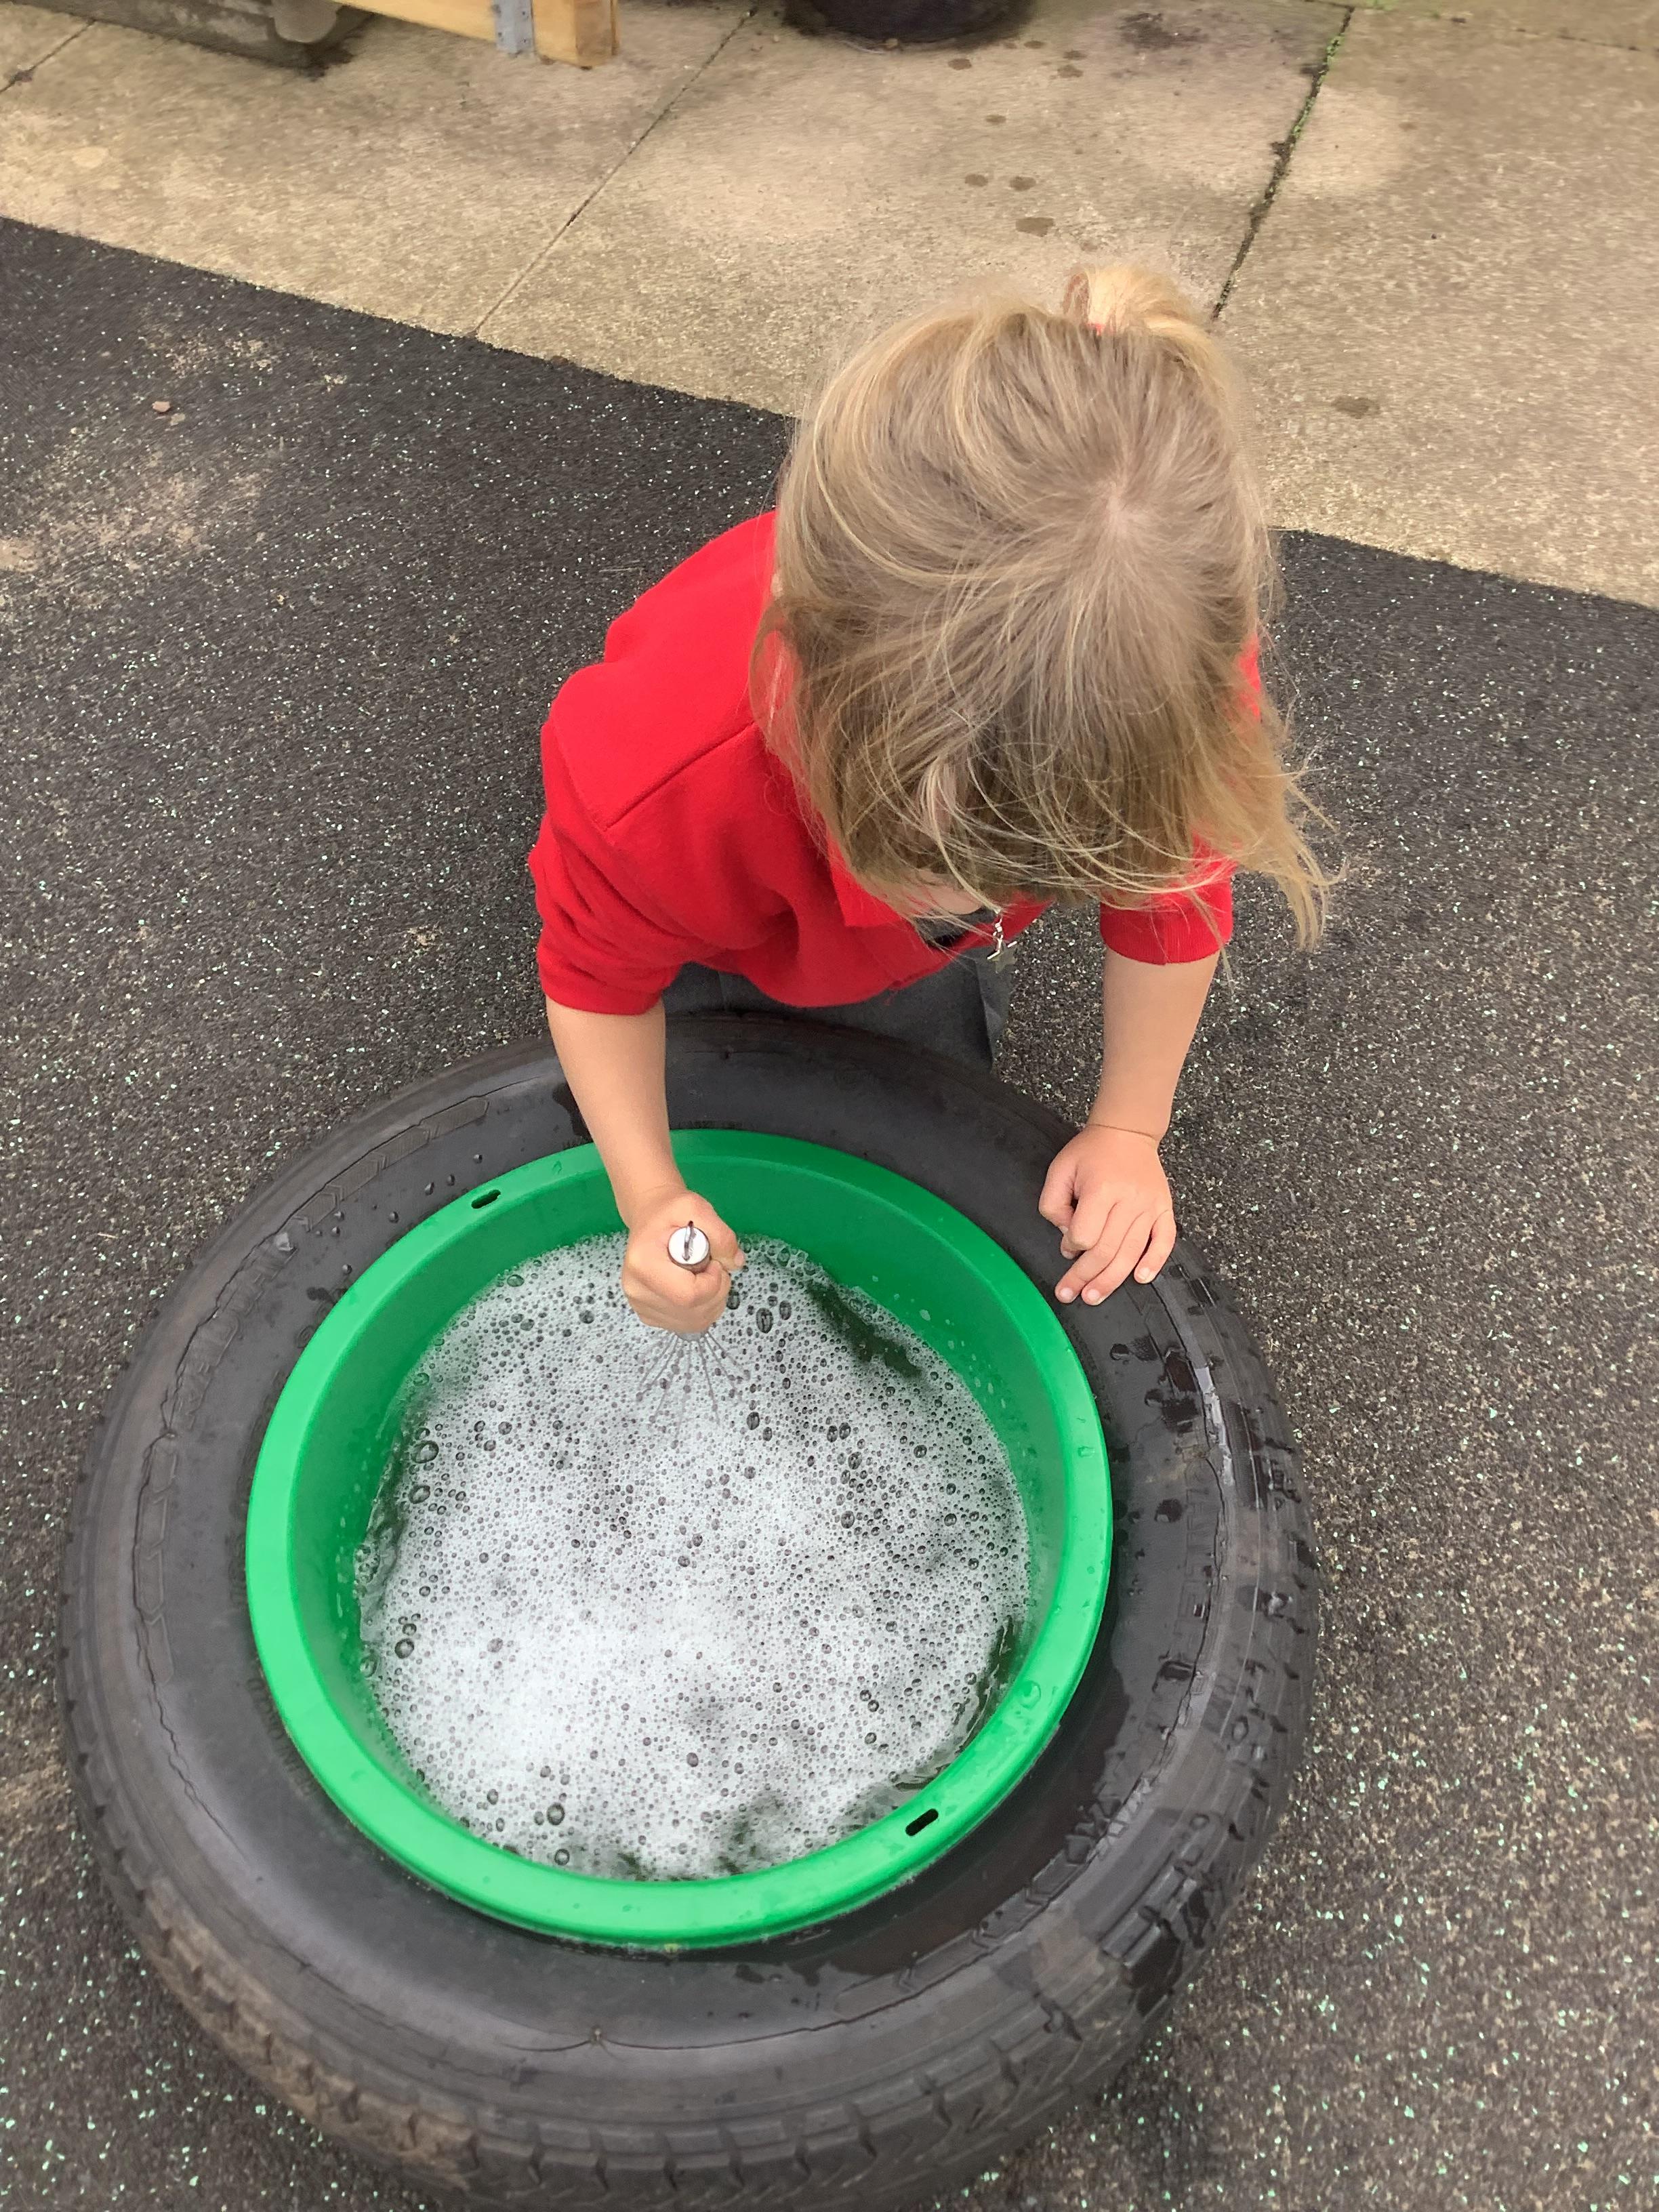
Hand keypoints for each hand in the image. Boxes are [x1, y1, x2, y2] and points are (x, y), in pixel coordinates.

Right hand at [621, 1188, 744, 1332]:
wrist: (649, 1216)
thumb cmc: (670, 1211)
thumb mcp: (697, 1208)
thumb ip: (721, 1235)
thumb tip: (735, 1264)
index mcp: (643, 1264)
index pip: (689, 1296)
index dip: (713, 1283)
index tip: (715, 1262)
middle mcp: (637, 1290)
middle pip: (693, 1313)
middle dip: (717, 1291)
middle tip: (714, 1265)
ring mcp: (641, 1305)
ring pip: (694, 1322)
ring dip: (712, 1301)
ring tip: (705, 1274)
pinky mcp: (649, 1314)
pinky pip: (688, 1324)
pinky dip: (702, 1309)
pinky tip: (697, 1286)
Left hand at [1038, 1124, 1175, 1305]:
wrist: (1127, 1133)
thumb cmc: (1090, 1153)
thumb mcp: (1059, 1170)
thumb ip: (1053, 1204)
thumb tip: (1067, 1235)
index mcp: (1102, 1189)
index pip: (1085, 1234)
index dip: (1071, 1245)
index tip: (1066, 1246)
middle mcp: (1130, 1200)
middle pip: (1107, 1250)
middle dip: (1085, 1276)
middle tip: (1070, 1294)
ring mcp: (1151, 1206)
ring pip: (1131, 1253)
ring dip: (1112, 1280)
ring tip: (1094, 1296)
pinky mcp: (1165, 1209)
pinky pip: (1164, 1241)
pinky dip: (1155, 1262)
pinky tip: (1141, 1278)